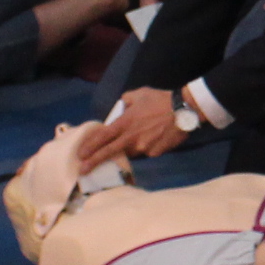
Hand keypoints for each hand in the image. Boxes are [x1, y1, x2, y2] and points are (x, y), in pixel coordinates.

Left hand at [74, 84, 190, 167]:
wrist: (184, 110)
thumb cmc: (160, 99)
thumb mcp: (139, 94)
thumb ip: (125, 101)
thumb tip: (120, 107)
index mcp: (125, 123)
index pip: (103, 137)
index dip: (90, 146)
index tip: (80, 155)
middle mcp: (131, 138)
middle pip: (109, 152)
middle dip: (94, 162)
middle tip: (83, 170)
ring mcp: (143, 148)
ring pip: (130, 152)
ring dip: (129, 148)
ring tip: (141, 137)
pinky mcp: (155, 153)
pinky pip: (146, 152)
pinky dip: (147, 147)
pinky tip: (155, 137)